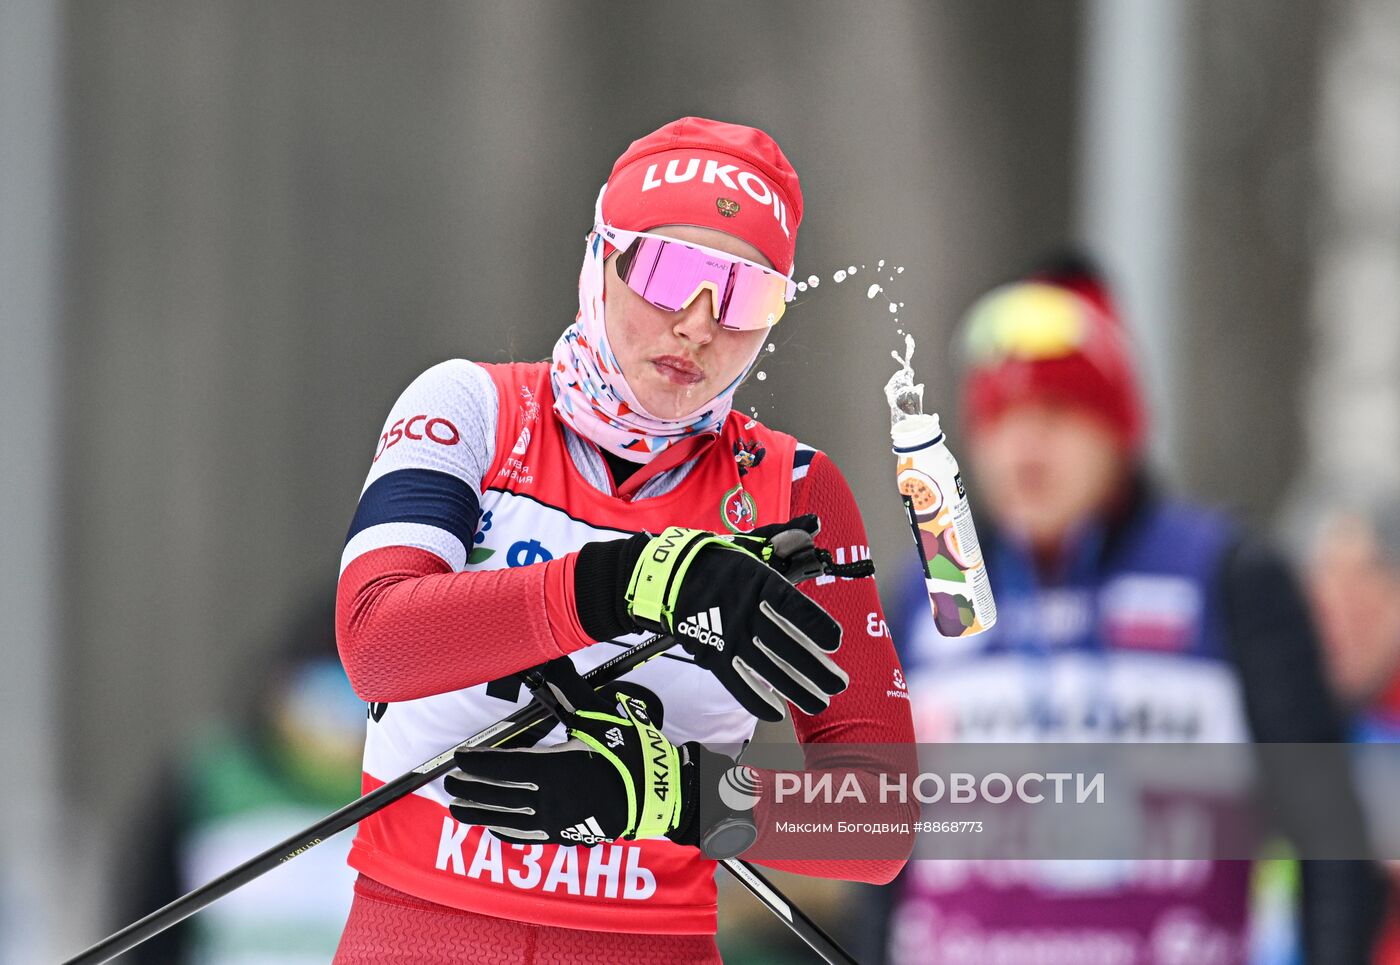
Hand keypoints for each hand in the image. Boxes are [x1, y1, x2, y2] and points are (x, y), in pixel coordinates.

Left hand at [445, 660, 747, 853]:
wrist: (660, 792)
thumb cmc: (629, 753)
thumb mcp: (597, 716)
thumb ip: (566, 689)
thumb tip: (545, 660)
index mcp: (554, 768)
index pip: (504, 766)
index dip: (478, 764)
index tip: (457, 761)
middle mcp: (550, 798)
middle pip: (500, 795)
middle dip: (472, 790)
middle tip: (449, 785)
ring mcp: (558, 820)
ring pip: (509, 819)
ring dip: (482, 814)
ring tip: (459, 810)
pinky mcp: (569, 833)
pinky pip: (529, 836)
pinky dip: (507, 833)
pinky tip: (494, 829)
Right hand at [572, 515, 847, 721]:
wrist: (668, 578)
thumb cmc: (717, 563)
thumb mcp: (749, 548)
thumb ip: (781, 543)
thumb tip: (811, 527)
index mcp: (758, 583)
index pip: (793, 607)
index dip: (816, 625)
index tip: (836, 642)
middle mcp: (747, 613)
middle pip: (788, 645)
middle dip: (816, 668)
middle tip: (839, 683)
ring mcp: (730, 638)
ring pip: (769, 670)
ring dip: (796, 689)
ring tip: (820, 703)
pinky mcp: (713, 656)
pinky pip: (736, 683)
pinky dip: (756, 699)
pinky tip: (777, 712)